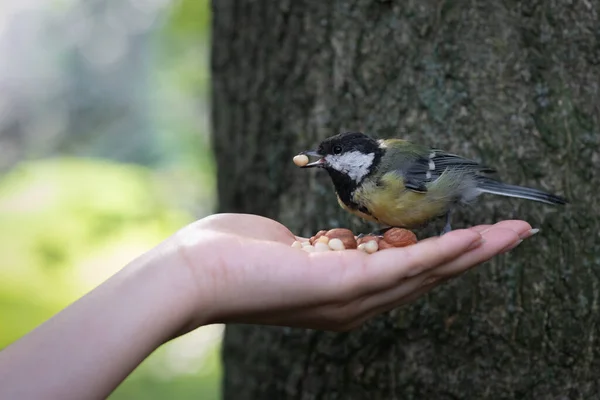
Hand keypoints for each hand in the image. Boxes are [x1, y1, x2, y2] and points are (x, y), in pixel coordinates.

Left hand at [171, 214, 533, 331]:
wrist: (192, 274)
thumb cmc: (231, 257)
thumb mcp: (289, 249)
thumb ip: (319, 247)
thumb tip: (331, 239)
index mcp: (340, 294)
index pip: (403, 275)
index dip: (441, 259)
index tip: (470, 239)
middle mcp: (352, 305)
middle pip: (425, 277)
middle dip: (471, 255)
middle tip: (512, 234)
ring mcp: (349, 298)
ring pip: (424, 273)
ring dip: (471, 252)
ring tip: (510, 233)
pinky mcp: (342, 284)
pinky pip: (403, 266)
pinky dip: (441, 253)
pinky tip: (471, 240)